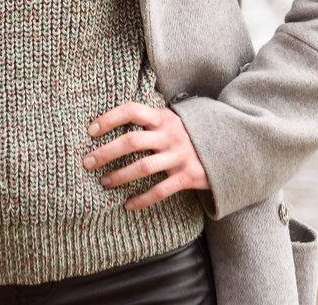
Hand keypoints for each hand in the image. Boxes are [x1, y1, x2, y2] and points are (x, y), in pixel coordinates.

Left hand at [82, 101, 211, 210]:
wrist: (230, 147)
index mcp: (163, 118)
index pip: (132, 111)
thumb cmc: (190, 134)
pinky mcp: (188, 176)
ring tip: (104, 182)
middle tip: (87, 162)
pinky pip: (160, 190)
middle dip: (106, 152)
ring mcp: (179, 156)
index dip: (109, 119)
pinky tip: (128, 205)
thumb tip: (113, 120)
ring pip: (143, 167)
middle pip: (132, 141)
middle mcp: (170, 135)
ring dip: (119, 176)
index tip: (90, 130)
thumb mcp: (172, 120)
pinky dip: (142, 199)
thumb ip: (150, 120)